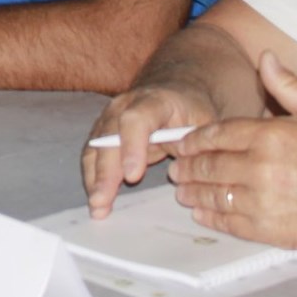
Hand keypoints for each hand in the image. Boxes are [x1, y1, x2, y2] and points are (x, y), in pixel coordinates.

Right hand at [82, 80, 219, 216]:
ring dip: (94, 178)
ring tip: (97, 206)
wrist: (174, 90)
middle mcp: (124, 106)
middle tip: (103, 200)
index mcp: (154, 101)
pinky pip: (93, 156)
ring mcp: (109, 117)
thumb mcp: (203, 123)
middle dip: (105, 172)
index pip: (136, 121)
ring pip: (96, 148)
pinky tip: (97, 200)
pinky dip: (93, 178)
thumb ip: (195, 145)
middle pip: (108, 138)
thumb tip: (188, 170)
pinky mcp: (102, 132)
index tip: (132, 176)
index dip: (131, 147)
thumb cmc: (191, 110)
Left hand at [165, 52, 296, 249]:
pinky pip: (229, 221)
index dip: (193, 139)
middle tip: (177, 168)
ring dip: (193, 192)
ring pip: (214, 194)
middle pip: (209, 165)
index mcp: (270, 136)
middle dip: (188, 166)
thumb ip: (287, 84)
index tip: (183, 143)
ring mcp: (264, 201)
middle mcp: (262, 168)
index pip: (216, 135)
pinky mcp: (270, 230)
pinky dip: (211, 216)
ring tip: (184, 189)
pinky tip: (203, 212)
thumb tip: (264, 56)